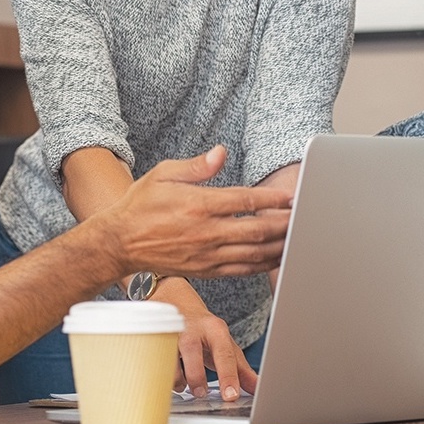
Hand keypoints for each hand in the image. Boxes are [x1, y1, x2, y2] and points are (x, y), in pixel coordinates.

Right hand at [99, 146, 291, 279]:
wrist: (120, 242)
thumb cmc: (141, 204)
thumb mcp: (163, 174)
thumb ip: (196, 166)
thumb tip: (221, 153)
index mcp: (198, 205)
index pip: (244, 202)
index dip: (271, 200)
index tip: (289, 197)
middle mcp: (205, 233)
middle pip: (256, 230)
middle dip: (284, 224)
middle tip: (303, 218)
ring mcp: (207, 255)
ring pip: (253, 254)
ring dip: (279, 246)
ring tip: (297, 238)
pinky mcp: (206, 270)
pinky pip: (242, 270)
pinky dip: (263, 265)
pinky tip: (276, 258)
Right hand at [154, 278, 256, 400]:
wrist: (177, 301)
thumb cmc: (204, 329)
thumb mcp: (226, 345)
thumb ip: (241, 369)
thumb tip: (259, 388)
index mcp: (215, 330)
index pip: (224, 353)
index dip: (228, 376)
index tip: (231, 396)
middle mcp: (192, 328)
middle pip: (192, 350)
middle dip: (195, 375)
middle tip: (200, 393)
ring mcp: (170, 331)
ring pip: (167, 355)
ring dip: (174, 377)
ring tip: (182, 386)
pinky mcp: (153, 335)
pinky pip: (152, 357)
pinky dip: (159, 373)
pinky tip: (167, 378)